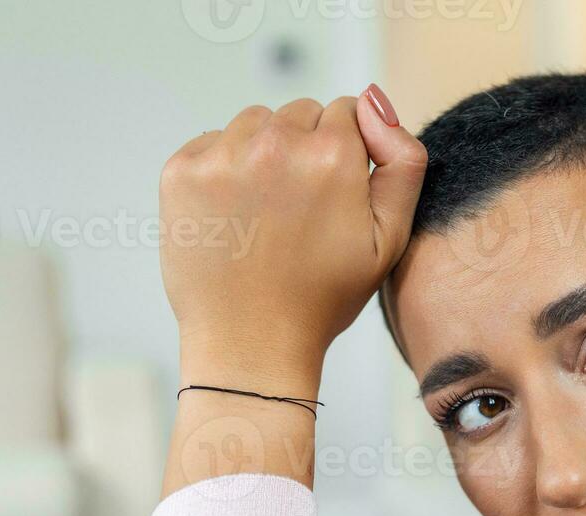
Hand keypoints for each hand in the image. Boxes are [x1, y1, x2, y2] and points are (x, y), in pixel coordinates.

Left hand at [158, 86, 426, 388]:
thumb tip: (375, 101)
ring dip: (264, 155)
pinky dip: (224, 169)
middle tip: (301, 214)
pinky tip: (235, 218)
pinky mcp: (182, 171)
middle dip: (307, 150)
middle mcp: (275, 144)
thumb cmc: (323, 298)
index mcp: (332, 156)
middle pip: (300, 112)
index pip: (349, 112)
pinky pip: (214, 142)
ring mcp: (222, 155)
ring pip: (256, 123)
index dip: (349, 154)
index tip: (336, 197)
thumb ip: (403, 163)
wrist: (250, 345)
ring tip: (267, 216)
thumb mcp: (390, 239)